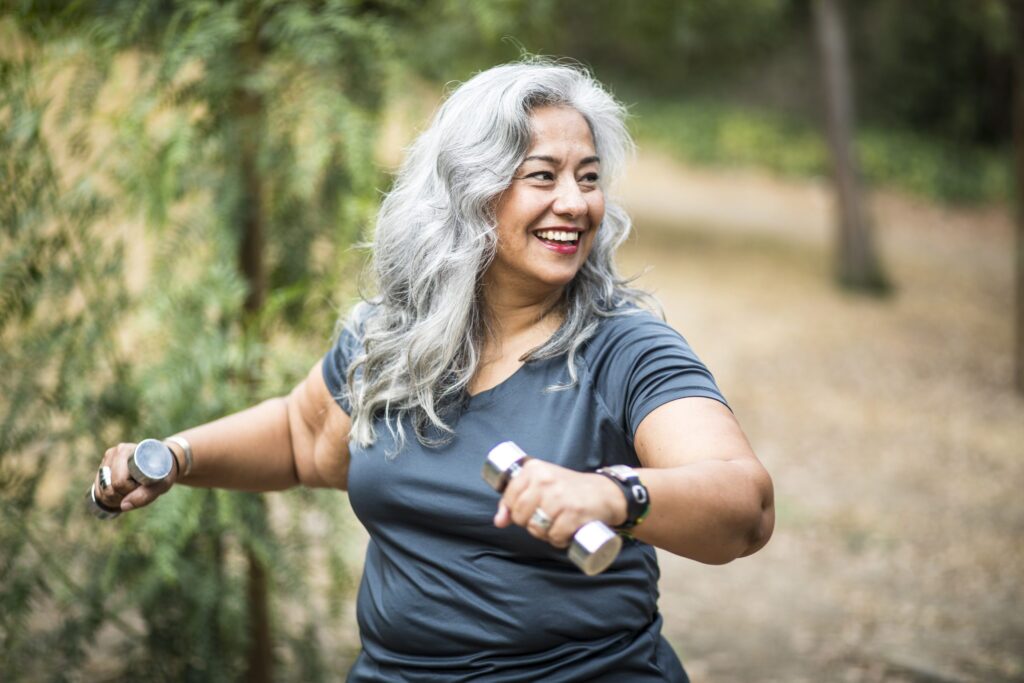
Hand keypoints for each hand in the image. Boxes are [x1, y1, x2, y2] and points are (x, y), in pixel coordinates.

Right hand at [93, 442, 177, 512]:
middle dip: (122, 495)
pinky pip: (98, 490)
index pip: (119, 482)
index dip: (129, 490)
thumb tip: (123, 506)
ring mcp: (107, 460)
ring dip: (114, 498)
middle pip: (109, 487)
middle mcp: (115, 452)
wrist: (163, 461)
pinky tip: (120, 493)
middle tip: (137, 490)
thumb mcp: (161, 484)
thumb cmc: (163, 472)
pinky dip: (107, 497)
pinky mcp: (103, 468)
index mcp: (129, 452)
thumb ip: (145, 495)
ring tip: (131, 491)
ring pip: (102, 490)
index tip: (142, 487)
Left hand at [493, 458, 625, 547]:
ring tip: (556, 525)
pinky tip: (566, 532)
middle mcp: (545, 480)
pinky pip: (554, 536)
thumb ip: (516, 499)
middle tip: (545, 519)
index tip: (529, 509)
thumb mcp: (541, 485)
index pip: (509, 497)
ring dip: (545, 534)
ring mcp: (559, 496)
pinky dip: (559, 540)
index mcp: (534, 469)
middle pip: (520, 515)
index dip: (515, 510)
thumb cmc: (569, 489)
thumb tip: (498, 521)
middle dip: (529, 524)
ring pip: (536, 528)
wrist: (605, 492)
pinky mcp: (573, 512)